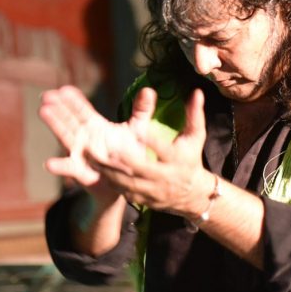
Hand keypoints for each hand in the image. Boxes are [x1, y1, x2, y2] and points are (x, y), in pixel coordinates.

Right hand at [38, 85, 156, 201]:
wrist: (130, 182)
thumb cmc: (131, 154)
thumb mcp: (138, 130)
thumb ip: (141, 110)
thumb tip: (149, 89)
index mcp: (97, 127)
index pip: (82, 110)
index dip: (73, 100)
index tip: (63, 89)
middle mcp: (85, 138)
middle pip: (69, 120)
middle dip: (58, 107)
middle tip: (47, 95)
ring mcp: (81, 154)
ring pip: (66, 137)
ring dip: (54, 125)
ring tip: (43, 111)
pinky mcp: (82, 172)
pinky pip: (69, 168)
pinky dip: (60, 166)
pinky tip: (49, 163)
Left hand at [96, 88, 212, 218]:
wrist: (192, 194)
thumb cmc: (191, 157)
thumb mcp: (195, 136)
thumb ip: (194, 114)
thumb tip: (196, 92)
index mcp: (178, 160)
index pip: (165, 151)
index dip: (153, 142)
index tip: (140, 131)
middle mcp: (165, 177)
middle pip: (143, 169)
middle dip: (125, 160)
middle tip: (108, 148)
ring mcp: (154, 191)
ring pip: (129, 182)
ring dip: (111, 171)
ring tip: (94, 159)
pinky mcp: (143, 200)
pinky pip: (124, 192)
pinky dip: (110, 182)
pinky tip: (97, 171)